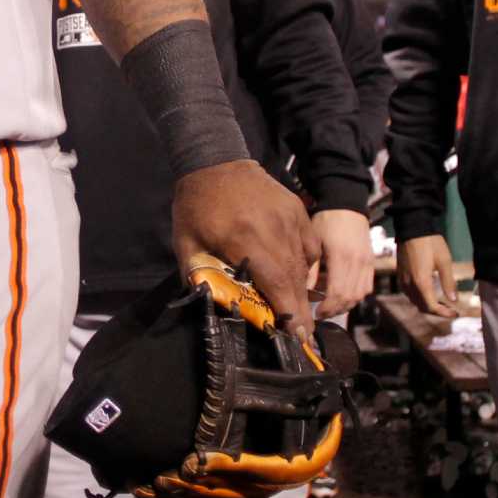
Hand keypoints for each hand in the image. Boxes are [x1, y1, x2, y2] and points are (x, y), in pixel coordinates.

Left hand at [173, 161, 320, 338]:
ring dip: (302, 292)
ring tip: (301, 315)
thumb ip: (199, 275)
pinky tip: (298, 276)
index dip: (288, 312)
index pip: (275, 283)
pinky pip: (310, 246)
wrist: (214, 160)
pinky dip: (307, 265)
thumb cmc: (197, 205)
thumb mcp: (187, 244)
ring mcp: (290, 218)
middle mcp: (274, 230)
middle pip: (294, 279)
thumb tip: (209, 305)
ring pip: (303, 264)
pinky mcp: (297, 210)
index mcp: (245, 239)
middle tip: (304, 337)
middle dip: (301, 312)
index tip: (297, 336)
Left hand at [309, 208, 373, 318]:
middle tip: (321, 313)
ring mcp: (367, 263)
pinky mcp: (371, 262)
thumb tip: (306, 291)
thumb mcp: (314, 241)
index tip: (316, 313)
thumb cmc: (326, 221)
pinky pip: (367, 286)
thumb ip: (311, 268)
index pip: (338, 293)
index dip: (327, 308)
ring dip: (346, 304)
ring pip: (361, 295)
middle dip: (335, 310)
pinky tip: (343, 294)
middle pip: (350, 298)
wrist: (347, 205)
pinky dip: (356, 295)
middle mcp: (358, 262)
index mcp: (341, 257)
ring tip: (330, 305)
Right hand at [395, 234, 459, 317]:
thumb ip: (449, 282)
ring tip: (442, 302)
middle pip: (422, 307)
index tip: (456, 313)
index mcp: (421, 283)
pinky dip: (420, 298)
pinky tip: (429, 292)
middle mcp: (410, 285)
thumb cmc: (431, 243)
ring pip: (415, 302)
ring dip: (428, 305)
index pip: (432, 307)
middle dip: (437, 311)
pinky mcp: (400, 276)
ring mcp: (403, 280)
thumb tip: (454, 300)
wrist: (412, 228)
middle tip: (451, 309)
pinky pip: (409, 294)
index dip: (444, 313)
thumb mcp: (444, 261)